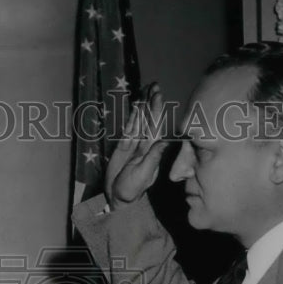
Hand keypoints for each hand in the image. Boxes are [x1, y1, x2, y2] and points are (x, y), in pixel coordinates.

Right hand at [105, 82, 167, 209]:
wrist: (117, 198)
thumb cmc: (131, 190)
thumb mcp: (143, 174)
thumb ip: (153, 157)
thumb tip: (165, 141)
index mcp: (152, 150)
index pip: (156, 125)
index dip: (157, 109)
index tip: (158, 94)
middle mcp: (145, 144)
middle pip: (149, 119)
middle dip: (151, 102)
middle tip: (153, 85)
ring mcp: (135, 144)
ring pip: (139, 121)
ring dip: (143, 106)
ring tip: (146, 90)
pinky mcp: (124, 146)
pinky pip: (129, 128)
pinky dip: (132, 116)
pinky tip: (136, 106)